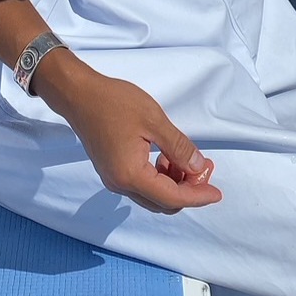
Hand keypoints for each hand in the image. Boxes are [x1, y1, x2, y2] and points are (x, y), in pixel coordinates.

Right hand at [38, 58, 221, 212]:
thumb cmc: (114, 102)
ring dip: (173, 183)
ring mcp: (113, 178)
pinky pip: (140, 184)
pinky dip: (158, 176)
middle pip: (162, 202)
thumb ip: (178, 147)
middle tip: (202, 167)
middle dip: (187, 189)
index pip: (172, 197)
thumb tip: (198, 167)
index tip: (217, 192)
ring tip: (184, 158)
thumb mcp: (153, 120)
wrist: (78, 93)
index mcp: (130, 175)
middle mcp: (120, 184)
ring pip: (151, 194)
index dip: (197, 196)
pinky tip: (165, 157)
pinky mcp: (110, 169)